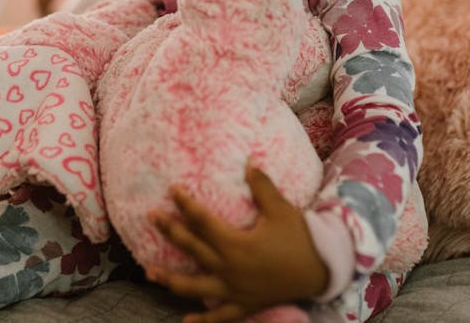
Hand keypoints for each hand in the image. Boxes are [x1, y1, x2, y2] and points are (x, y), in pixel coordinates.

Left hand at [146, 164, 327, 322]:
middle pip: (192, 249)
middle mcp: (229, 268)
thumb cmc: (299, 238)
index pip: (203, 221)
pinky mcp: (244, 304)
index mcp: (236, 244)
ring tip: (149, 273)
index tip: (172, 190)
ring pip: (195, 286)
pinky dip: (203, 319)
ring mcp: (234, 290)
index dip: (186, 204)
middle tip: (151, 218)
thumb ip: (262, 187)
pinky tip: (186, 321)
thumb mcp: (280, 210)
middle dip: (170, 232)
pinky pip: (219, 316)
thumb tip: (248, 163)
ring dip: (170, 280)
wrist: (320, 271)